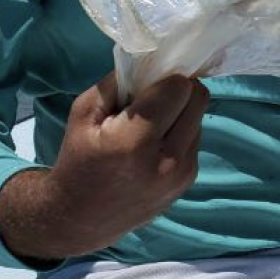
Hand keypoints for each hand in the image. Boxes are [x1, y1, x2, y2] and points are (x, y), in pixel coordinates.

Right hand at [0, 72, 209, 261]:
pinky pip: (196, 138)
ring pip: (201, 117)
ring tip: (152, 125)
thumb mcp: (84, 112)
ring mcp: (182, 174)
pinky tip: (156, 144)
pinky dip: (182, 132)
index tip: (148, 84)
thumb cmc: (78, 159)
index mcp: (134, 141)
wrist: (80, 219)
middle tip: (156, 97)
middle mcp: (166, 160)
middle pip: (199, 98)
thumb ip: (119, 81)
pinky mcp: (189, 181)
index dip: (165, 79)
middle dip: (179, 90)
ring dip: (182, 112)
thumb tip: (154, 59)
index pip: (179, 87)